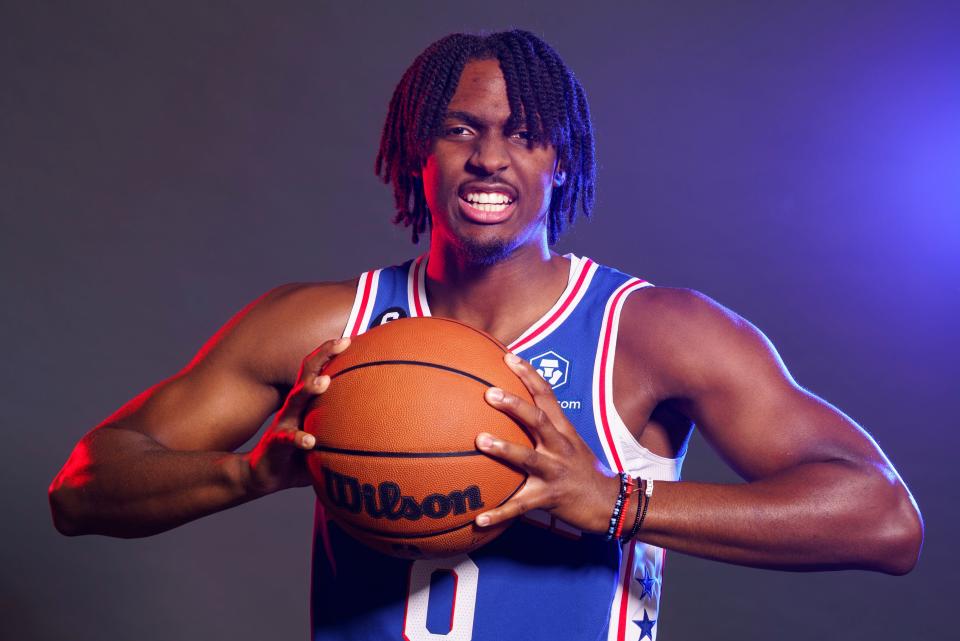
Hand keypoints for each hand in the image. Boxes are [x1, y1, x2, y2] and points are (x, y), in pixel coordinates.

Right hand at [243, 337, 349, 495]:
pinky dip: (299, 439)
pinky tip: (310, 441)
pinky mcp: (276, 443)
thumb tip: (381, 424)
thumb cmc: (301, 453)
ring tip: (324, 382)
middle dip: (324, 355)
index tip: (350, 338)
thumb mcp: (325, 436)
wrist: (264, 474)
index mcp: (307, 402)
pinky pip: (287, 438)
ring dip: (309, 389)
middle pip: (308, 373)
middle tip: (343, 342)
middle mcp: (295, 406)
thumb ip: (346, 427)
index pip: (319, 369)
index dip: (331, 352)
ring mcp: (284, 422)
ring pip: (295, 400)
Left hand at [474, 352, 619, 534]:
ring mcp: (555, 472)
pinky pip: (520, 506)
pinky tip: (479, 520)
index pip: (546, 395)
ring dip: (504, 449)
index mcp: (562, 431)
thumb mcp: (570, 443)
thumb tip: (517, 411)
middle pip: (537, 419)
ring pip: (527, 457)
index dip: (529, 374)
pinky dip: (499, 513)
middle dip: (513, 405)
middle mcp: (559, 447)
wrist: (613, 503)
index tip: (509, 356)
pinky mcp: (549, 498)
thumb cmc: (584, 471)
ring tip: (480, 441)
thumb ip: (546, 427)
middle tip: (489, 393)